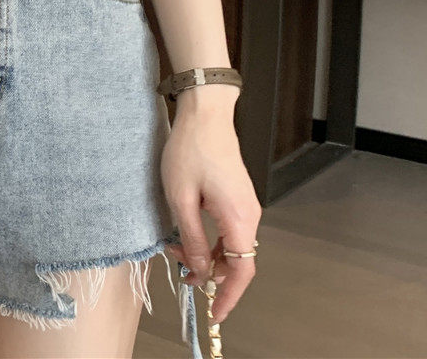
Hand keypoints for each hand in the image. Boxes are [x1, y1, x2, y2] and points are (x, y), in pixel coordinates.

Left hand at [161, 88, 261, 324]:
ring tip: (177, 250)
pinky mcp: (238, 196)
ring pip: (232, 245)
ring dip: (207, 254)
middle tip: (179, 269)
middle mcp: (250, 215)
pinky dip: (211, 239)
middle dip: (210, 272)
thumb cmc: (191, 150)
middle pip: (237, 261)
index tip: (213, 313)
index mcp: (239, 219)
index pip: (241, 272)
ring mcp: (246, 205)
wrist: (205, 113)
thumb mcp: (181, 198)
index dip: (228, 297)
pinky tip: (188, 233)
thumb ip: (191, 238)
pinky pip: (230, 229)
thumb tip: (199, 271)